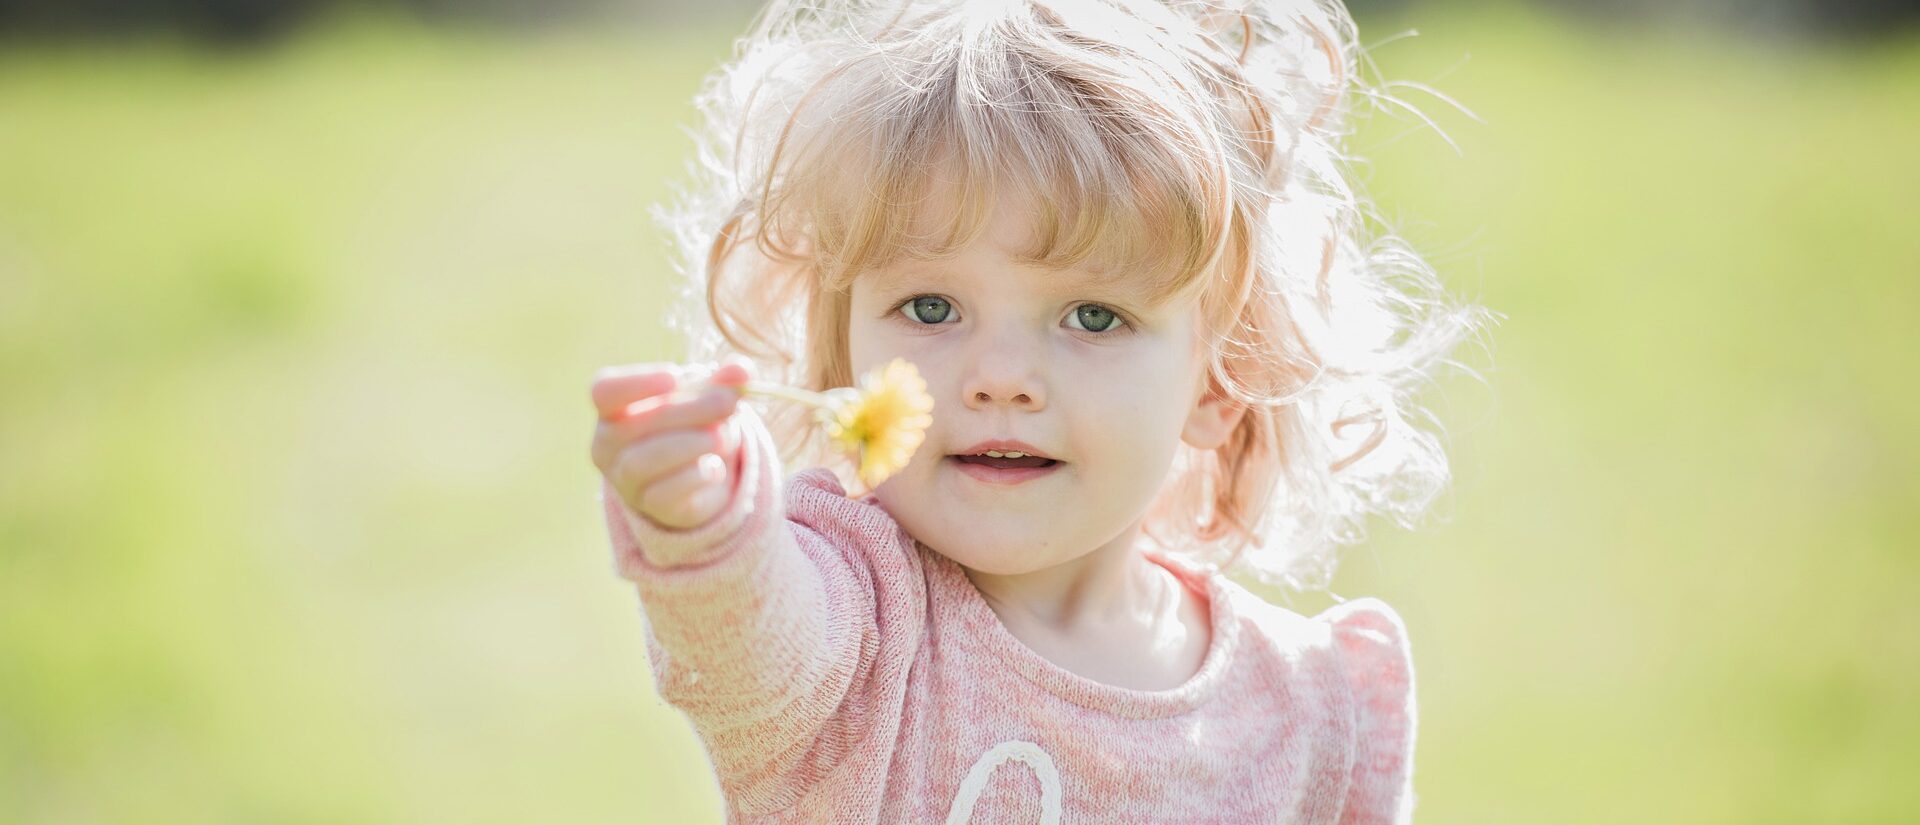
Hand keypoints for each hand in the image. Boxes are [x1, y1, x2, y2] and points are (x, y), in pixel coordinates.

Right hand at [589, 360, 750, 530]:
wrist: (701, 476)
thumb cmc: (694, 424)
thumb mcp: (709, 397)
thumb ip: (724, 382)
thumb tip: (741, 369)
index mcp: (613, 408)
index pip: (605, 390)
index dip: (637, 382)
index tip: (675, 377)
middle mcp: (608, 444)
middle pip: (636, 424)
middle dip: (689, 410)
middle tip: (728, 403)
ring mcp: (625, 478)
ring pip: (644, 461)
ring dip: (692, 444)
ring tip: (723, 437)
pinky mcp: (650, 506)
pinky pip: (665, 492)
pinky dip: (695, 475)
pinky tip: (714, 467)